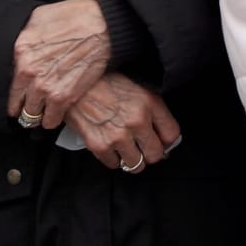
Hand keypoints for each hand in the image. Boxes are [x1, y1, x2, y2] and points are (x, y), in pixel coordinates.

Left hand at [8, 0, 110, 129]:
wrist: (102, 26)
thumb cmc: (75, 17)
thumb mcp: (40, 17)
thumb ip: (27, 37)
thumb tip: (22, 49)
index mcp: (21, 51)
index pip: (10, 81)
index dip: (16, 91)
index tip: (20, 97)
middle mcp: (28, 71)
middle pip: (18, 102)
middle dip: (23, 106)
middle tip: (29, 109)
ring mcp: (44, 87)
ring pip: (31, 114)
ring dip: (37, 115)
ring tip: (43, 113)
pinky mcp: (62, 97)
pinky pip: (50, 120)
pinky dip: (52, 119)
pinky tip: (55, 115)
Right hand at [65, 74, 180, 172]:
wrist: (73, 82)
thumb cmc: (104, 80)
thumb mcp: (136, 85)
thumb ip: (151, 107)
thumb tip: (161, 133)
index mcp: (149, 102)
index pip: (172, 134)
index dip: (167, 141)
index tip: (161, 141)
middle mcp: (137, 121)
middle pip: (156, 154)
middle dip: (150, 153)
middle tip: (143, 148)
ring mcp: (118, 135)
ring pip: (136, 165)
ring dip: (132, 160)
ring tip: (127, 149)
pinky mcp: (99, 145)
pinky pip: (114, 165)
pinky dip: (113, 159)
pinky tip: (110, 146)